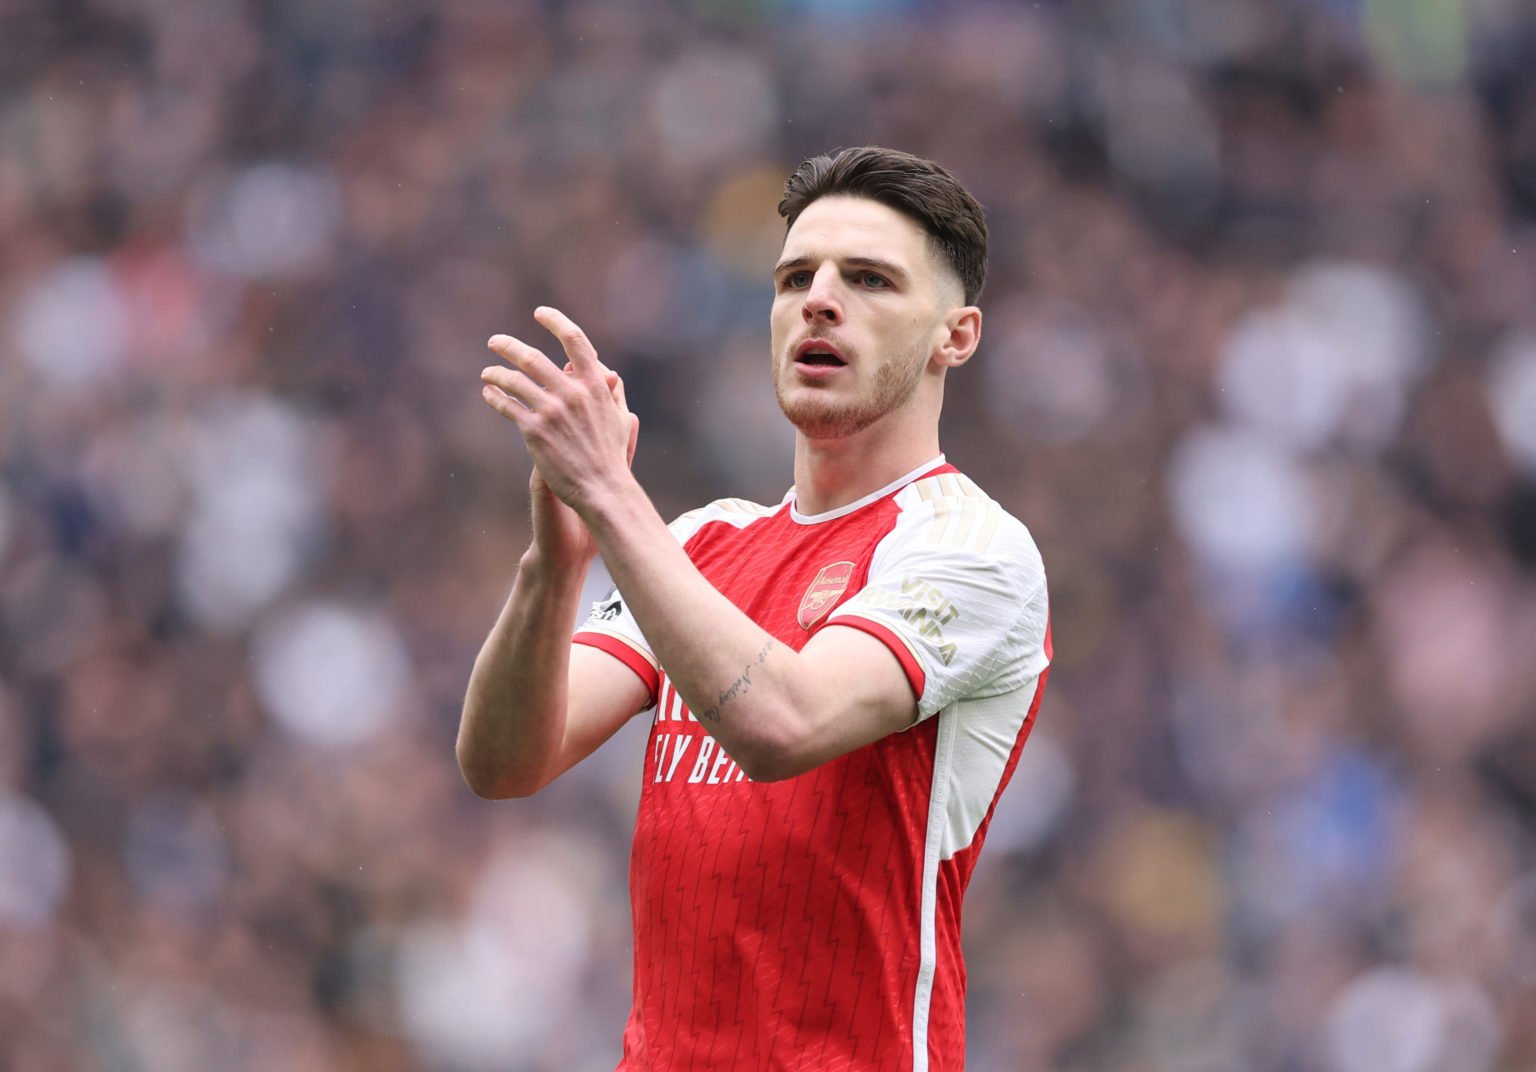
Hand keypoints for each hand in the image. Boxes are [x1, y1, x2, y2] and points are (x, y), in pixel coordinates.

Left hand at [482, 308, 639, 563]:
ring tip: (487, 374)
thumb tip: (606, 371)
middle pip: (532, 357)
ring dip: (496, 373)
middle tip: (495, 342)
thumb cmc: (612, 456)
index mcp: (595, 385)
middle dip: (508, 346)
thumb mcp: (620, 418)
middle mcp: (572, 393)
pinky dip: (495, 396)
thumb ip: (611, 392)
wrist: (603, 489)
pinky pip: (507, 405)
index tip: (540, 313)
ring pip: (514, 381)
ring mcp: (552, 411)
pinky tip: (488, 394)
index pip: (574, 340)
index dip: (555, 321)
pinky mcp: (534, 431)